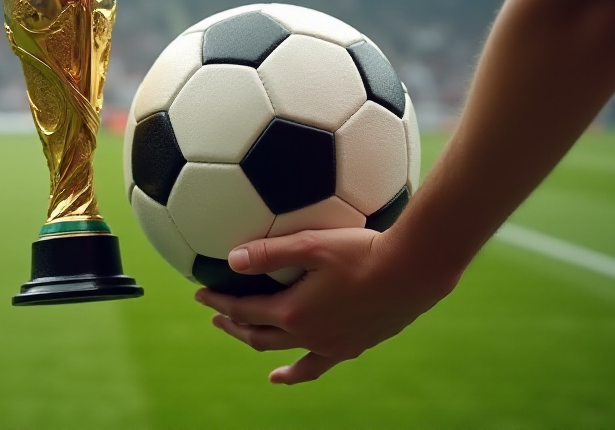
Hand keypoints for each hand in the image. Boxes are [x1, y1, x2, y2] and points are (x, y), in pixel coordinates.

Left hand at [194, 227, 461, 384]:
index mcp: (293, 312)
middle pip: (259, 336)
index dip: (220, 301)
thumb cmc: (363, 251)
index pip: (244, 310)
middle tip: (218, 317)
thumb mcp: (312, 243)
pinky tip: (301, 370)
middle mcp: (309, 336)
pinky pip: (321, 365)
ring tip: (258, 359)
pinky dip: (304, 371)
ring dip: (265, 350)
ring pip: (288, 356)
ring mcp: (333, 346)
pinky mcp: (355, 346)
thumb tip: (232, 258)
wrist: (413, 272)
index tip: (201, 295)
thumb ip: (269, 252)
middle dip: (235, 326)